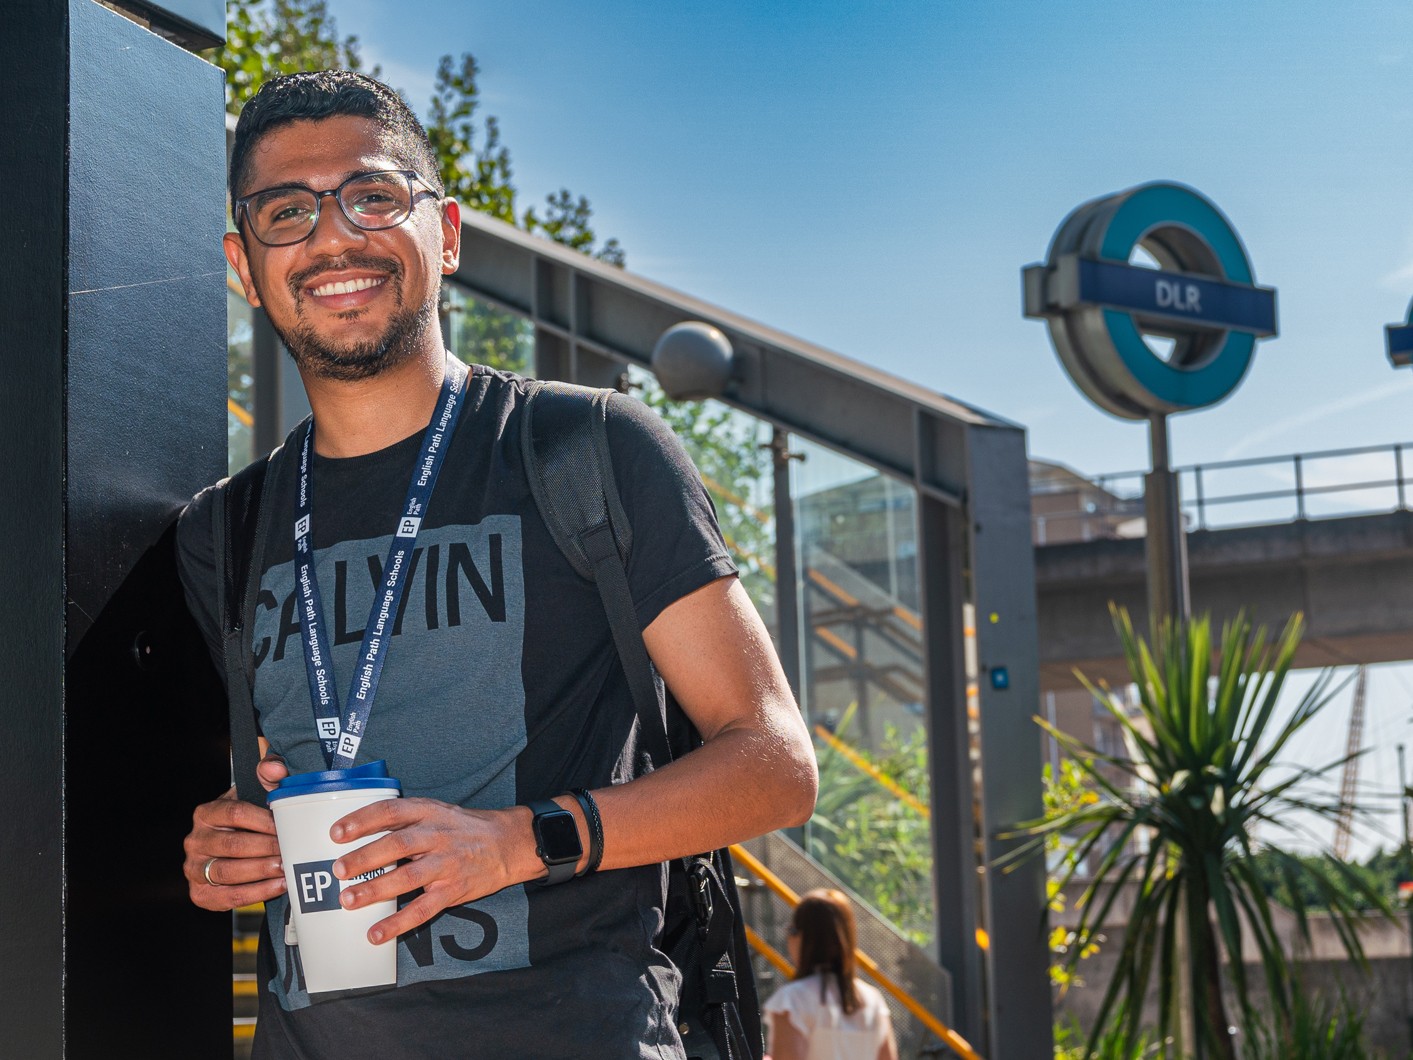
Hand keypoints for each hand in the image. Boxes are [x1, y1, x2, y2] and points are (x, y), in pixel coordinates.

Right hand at [183, 753, 289, 910]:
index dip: (263, 821)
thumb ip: (270, 773)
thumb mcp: (258, 791)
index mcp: (206, 813)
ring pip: (227, 872)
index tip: (285, 826)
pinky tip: (279, 885)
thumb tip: (274, 767)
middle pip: (231, 845)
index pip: (234, 813)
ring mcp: (194, 869)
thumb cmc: (251, 817)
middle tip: (290, 850)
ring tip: (286, 868)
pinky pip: (229, 896)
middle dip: (265, 848)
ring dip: (261, 871)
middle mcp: (195, 841)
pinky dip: (257, 893)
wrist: (239, 845)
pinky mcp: (201, 894)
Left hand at [324, 798, 530, 943]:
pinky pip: (423, 909)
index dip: (362, 820)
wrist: (510, 843)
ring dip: (375, 889)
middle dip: (365, 858)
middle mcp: (437, 835)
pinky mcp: (454, 890)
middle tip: (338, 870)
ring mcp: (446, 864)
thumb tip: (358, 831)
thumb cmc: (465, 828)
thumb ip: (405, 819)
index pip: (391, 811)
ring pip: (407, 877)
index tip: (336, 832)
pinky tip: (376, 933)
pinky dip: (398, 923)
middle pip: (397, 845)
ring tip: (348, 900)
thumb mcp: (438, 811)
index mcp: (428, 812)